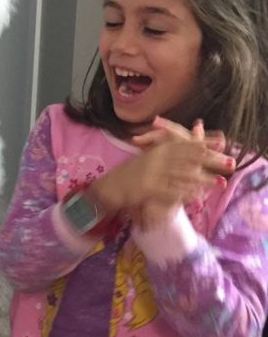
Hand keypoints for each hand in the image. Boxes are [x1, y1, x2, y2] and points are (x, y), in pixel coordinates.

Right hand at [89, 122, 231, 227]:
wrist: (107, 189)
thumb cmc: (127, 176)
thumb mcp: (145, 160)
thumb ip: (161, 151)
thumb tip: (178, 145)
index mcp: (154, 150)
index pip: (182, 143)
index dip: (202, 141)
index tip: (221, 141)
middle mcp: (154, 159)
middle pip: (187, 157)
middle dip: (209, 159)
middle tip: (229, 161)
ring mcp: (151, 173)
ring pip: (183, 174)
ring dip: (203, 178)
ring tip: (220, 181)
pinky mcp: (148, 188)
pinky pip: (171, 191)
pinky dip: (186, 193)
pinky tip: (199, 196)